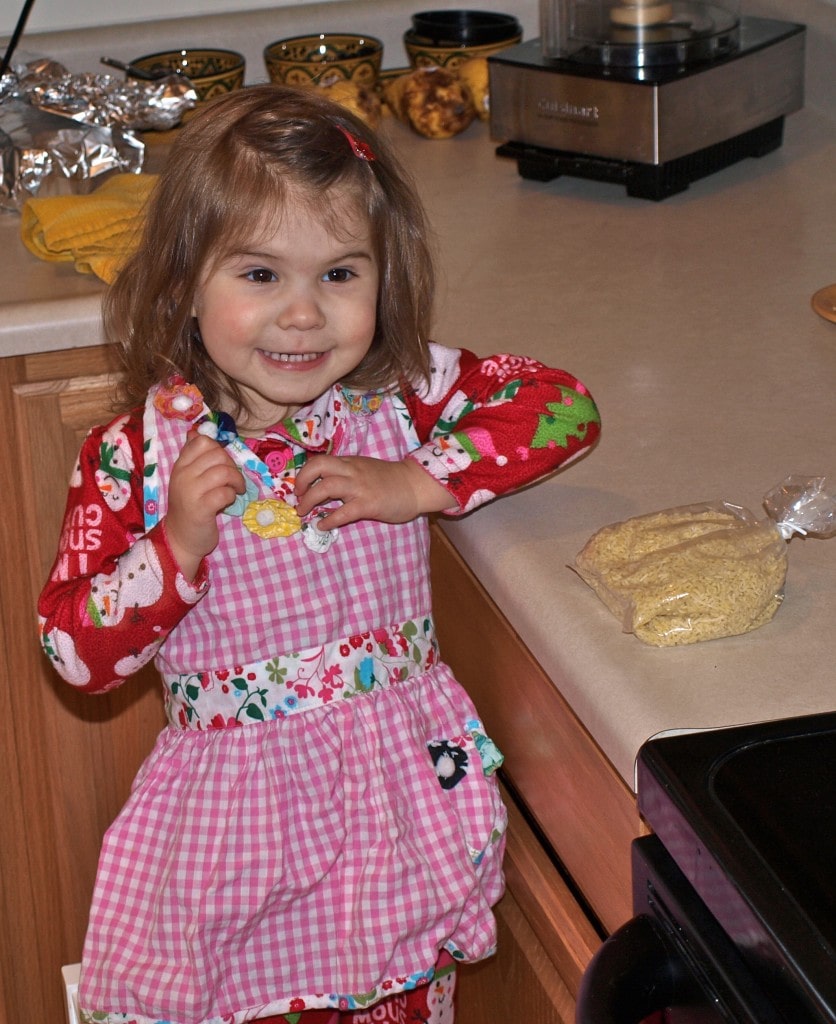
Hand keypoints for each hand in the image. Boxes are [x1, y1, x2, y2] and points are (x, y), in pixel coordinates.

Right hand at [165, 431, 244, 578]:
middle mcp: (183, 475)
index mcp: (180, 465)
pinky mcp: (200, 509)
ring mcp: (190, 492)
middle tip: (234, 480)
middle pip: (217, 455)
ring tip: (236, 490)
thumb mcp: (187, 478)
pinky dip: (232, 496)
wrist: (180, 538)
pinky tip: (228, 502)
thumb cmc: (189, 506)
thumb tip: (196, 431)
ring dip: (237, 481)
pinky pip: (224, 493)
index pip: (202, 442)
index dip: (219, 450)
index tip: (223, 464)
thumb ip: (193, 456)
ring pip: (223, 472)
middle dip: (233, 466)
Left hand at [295, 455, 452, 530]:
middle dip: (302, 481)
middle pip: (318, 466)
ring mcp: (359, 487)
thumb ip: (347, 475)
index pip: (320, 461)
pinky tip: (322, 525)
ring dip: (309, 500)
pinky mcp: (367, 504)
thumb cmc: (391, 480)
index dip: (305, 473)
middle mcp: (352, 471)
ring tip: (304, 512)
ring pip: (326, 487)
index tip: (301, 487)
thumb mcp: (365, 470)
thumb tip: (324, 487)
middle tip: (298, 497)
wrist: (416, 486)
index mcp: (350, 463)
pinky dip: (328, 520)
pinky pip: (342, 513)